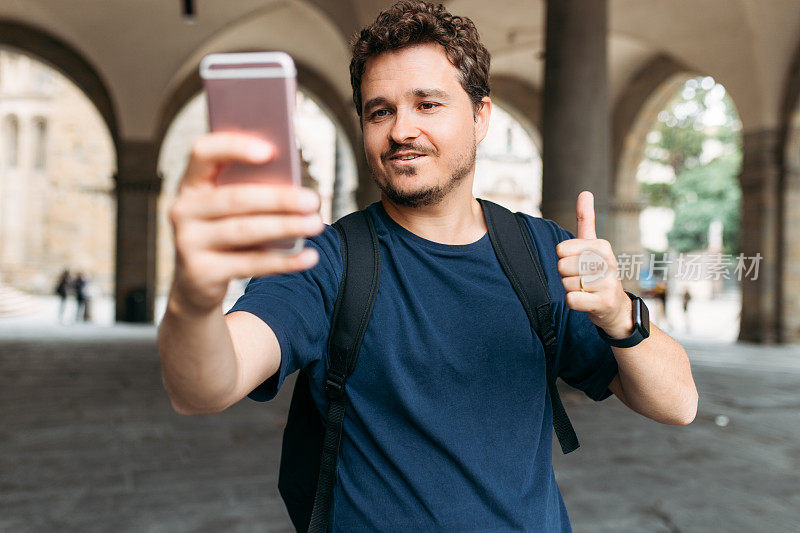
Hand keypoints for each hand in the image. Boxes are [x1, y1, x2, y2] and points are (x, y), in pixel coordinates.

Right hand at [168, 131, 323, 313]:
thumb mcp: (231, 207)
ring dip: (285, 226)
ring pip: (244, 231)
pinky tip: (309, 256)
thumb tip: (294, 182)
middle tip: (313, 200)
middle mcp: (183, 209)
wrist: (197, 281)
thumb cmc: (225, 229)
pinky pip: (250, 264)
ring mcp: (188, 242)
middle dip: (278, 198)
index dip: (234, 147)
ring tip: (316, 224)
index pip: (203, 152)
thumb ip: (253, 188)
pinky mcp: (202, 272)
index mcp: (192, 183)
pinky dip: (284, 261)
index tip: (272, 150)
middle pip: (235, 198)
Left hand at [555, 191, 632, 337]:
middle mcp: (608, 262)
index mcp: (602, 246)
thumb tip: (585, 192)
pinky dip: (573, 302)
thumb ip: (586, 220)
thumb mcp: (593, 246)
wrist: (614, 307)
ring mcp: (607, 282)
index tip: (577, 264)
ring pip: (566, 284)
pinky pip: (572, 299)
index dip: (564, 259)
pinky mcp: (604, 302)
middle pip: (562, 267)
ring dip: (571, 289)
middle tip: (581, 279)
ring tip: (586, 289)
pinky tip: (585, 300)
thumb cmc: (598, 273)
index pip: (561, 249)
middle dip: (566, 276)